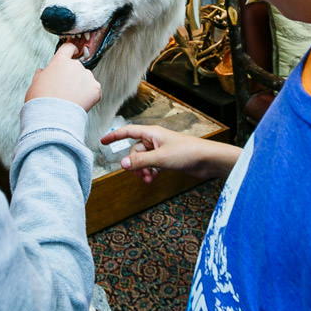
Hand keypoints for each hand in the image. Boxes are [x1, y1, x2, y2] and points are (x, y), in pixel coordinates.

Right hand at [25, 42, 101, 110]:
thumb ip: (40, 75)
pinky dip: (90, 96)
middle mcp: (75, 65)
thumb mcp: (35, 84)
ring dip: (82, 86)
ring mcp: (87, 76)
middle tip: (65, 91)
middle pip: (76, 67)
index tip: (74, 51)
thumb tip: (42, 72)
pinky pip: (94, 90)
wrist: (53, 118)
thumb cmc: (41, 102)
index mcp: (60, 62)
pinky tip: (79, 103)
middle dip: (73, 76)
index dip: (71, 50)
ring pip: (86, 79)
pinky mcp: (95, 88)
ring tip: (71, 100)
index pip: (68, 48)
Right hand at [99, 125, 240, 183]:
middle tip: (140, 174)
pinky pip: (151, 165)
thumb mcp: (160, 158)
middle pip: (135, 151)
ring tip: (148, 179)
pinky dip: (150, 172)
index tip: (102, 141)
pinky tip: (153, 178)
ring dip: (143, 170)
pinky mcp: (167, 159)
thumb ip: (140, 161)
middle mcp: (155, 140)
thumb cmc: (188, 152)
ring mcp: (161, 150)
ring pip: (143, 160)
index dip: (114, 136)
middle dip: (135, 164)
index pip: (128, 131)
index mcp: (152, 133)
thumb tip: (122, 164)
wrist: (207, 160)